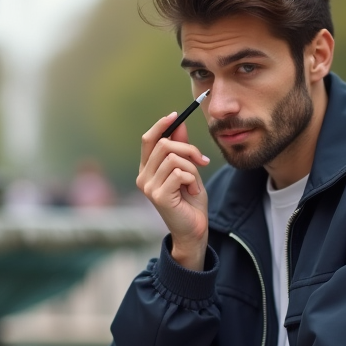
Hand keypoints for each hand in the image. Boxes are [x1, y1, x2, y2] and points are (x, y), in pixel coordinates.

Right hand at [137, 113, 210, 270]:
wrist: (194, 230)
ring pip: (174, 158)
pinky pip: (179, 173)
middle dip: (188, 149)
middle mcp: (143, 177)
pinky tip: (193, 192)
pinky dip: (192, 179)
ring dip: (192, 168)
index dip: (161, 126)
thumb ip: (181, 149)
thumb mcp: (188, 170)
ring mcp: (148, 187)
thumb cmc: (190, 202)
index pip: (148, 140)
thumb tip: (178, 124)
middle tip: (202, 161)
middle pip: (164, 145)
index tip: (176, 115)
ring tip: (196, 183)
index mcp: (147, 170)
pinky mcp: (158, 196)